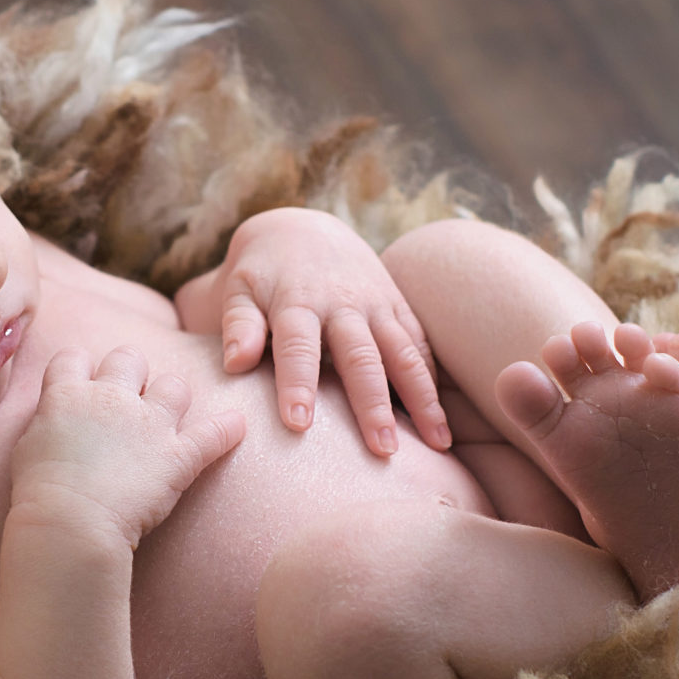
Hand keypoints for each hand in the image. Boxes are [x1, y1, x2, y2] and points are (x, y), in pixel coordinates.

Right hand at [10, 346, 246, 547]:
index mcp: (66, 394)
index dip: (81, 370)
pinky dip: (228, 429)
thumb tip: (54, 413)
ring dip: (172, 397)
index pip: (75, 357)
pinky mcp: (177, 456)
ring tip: (168, 416)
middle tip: (127, 397)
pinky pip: (213, 433)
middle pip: (128, 357)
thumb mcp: (26, 447)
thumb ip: (46, 420)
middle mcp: (110, 397)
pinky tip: (237, 425)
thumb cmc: (38, 495)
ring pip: (173, 385)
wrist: (69, 523)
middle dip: (130, 373)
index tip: (82, 385)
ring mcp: (148, 424)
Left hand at [199, 208, 447, 454]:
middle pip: (361, 357)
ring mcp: (376, 304)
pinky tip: (442, 421)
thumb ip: (238, 325)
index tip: (298, 424)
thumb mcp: (240, 289)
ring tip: (438, 444)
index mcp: (297, 300)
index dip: (297, 383)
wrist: (302, 229)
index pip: (297, 346)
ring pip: (404, 353)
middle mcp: (342, 303)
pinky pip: (420, 344)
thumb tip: (236, 363)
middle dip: (372, 404)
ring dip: (422, 399)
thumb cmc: (262, 274)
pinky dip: (432, 381)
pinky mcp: (397, 306)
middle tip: (382, 450)